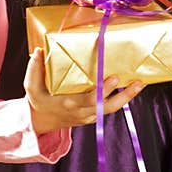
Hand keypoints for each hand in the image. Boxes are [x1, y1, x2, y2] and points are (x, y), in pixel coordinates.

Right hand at [23, 47, 145, 134]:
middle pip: (107, 107)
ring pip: (112, 108)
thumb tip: (39, 50)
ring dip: (128, 97)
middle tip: (137, 83)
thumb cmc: (38, 101)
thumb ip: (34, 69)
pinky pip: (110, 107)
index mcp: (69, 104)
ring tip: (140, 83)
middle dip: (124, 95)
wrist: (41, 121)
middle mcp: (82, 112)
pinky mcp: (93, 115)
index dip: (103, 90)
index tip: (113, 77)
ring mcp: (89, 115)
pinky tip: (132, 86)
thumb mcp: (31, 86)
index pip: (90, 99)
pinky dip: (122, 98)